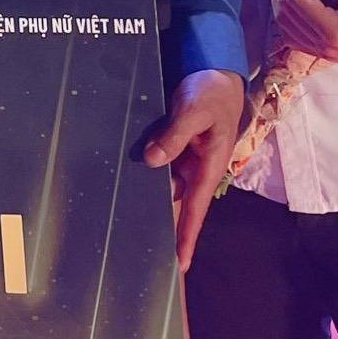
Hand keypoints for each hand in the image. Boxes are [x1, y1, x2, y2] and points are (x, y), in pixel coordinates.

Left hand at [142, 68, 243, 270]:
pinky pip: (157, 165)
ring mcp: (182, 158)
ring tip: (125, 226)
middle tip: (143, 255)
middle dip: (163, 228)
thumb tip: (153, 161)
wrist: (214, 72)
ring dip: (148, 201)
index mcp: (207, 167)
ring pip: (163, 186)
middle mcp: (194, 169)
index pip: (195, 210)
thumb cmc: (211, 92)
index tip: (179, 266)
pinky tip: (123, 184)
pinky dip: (144, 176)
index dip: (186, 237)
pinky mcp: (172, 145)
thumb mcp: (195, 110)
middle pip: (176, 205)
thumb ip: (175, 134)